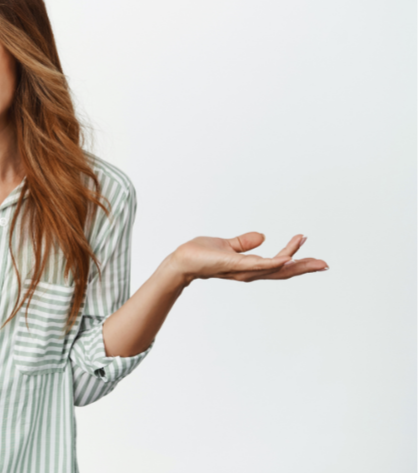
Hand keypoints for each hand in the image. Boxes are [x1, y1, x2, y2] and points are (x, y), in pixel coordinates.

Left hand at [167, 232, 328, 286]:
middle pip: (283, 272)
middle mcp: (249, 272)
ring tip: (314, 259)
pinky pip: (258, 265)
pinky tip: (287, 258)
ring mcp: (243, 270)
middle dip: (305, 268)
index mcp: (250, 266)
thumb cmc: (200, 255)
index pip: (278, 265)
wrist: (181, 260)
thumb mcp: (227, 245)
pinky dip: (273, 262)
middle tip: (325, 264)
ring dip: (295, 262)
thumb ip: (244, 242)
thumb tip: (262, 236)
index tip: (309, 247)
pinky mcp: (234, 265)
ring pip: (275, 268)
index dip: (296, 259)